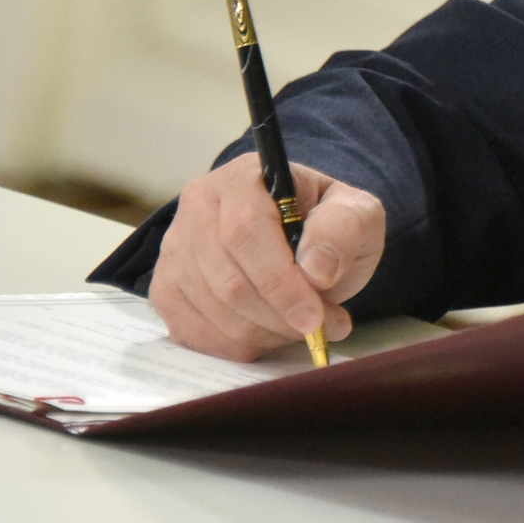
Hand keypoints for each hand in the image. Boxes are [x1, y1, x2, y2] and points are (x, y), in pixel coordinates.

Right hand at [149, 152, 384, 360]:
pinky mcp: (166, 288)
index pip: (246, 231)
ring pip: (211, 310)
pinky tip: (268, 334)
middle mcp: (198, 206)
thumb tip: (317, 269)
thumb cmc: (327, 226)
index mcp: (243, 177)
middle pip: (227, 279)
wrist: (302, 240)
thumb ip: (345, 229)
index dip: (280, 282)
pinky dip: (236, 345)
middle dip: (278, 316)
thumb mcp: (357, 215)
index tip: (314, 316)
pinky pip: (193, 332)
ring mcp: (175, 248)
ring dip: (264, 333)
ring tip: (301, 328)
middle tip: (319, 328)